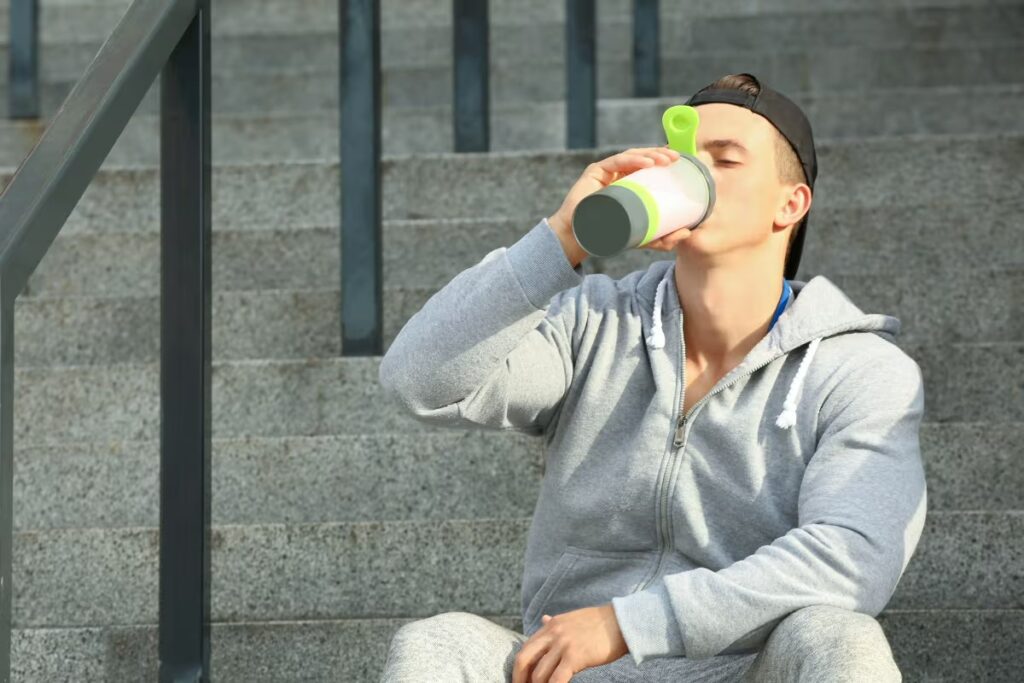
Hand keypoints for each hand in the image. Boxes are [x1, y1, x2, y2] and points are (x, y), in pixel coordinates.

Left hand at [512, 603, 628, 682]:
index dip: (519, 667)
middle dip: (519, 678)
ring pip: (539, 673)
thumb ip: (555, 624)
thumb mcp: (571, 618)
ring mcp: (563, 645)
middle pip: (524, 659)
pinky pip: (556, 679)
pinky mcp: (575, 657)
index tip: (520, 680)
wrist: (621, 622)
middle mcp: (552, 634)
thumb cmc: (599, 623)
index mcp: (550, 625)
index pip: (525, 648)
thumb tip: (543, 619)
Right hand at [547, 146, 690, 266]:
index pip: (648, 166)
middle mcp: (618, 174)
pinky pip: (617, 160)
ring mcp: (606, 171)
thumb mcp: (642, 237)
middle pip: (642, 157)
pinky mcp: (595, 171)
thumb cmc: (609, 236)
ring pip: (632, 156)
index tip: (681, 161)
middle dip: (661, 154)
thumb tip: (688, 233)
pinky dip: (634, 159)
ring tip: (666, 160)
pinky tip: (648, 163)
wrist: (581, 239)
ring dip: (651, 154)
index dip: (664, 160)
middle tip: (677, 159)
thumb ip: (663, 238)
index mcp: (629, 183)